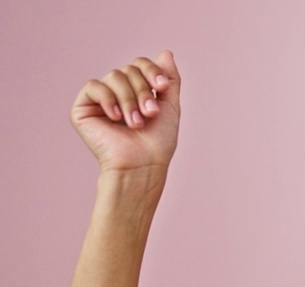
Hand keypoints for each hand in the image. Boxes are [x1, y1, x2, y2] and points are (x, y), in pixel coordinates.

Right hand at [70, 50, 180, 173]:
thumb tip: (166, 52)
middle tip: (151, 114)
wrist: (142, 165)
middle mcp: (116, 92)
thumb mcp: (170, 106)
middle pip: (128, 70)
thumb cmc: (158, 142)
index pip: (139, 64)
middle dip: (144, 91)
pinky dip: (108, 99)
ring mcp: (99, 99)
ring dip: (130, 99)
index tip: (163, 88)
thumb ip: (169, 79)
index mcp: (135, 90)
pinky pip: (94, 86)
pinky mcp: (83, 108)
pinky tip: (116, 117)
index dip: (152, 71)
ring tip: (136, 123)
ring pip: (114, 76)